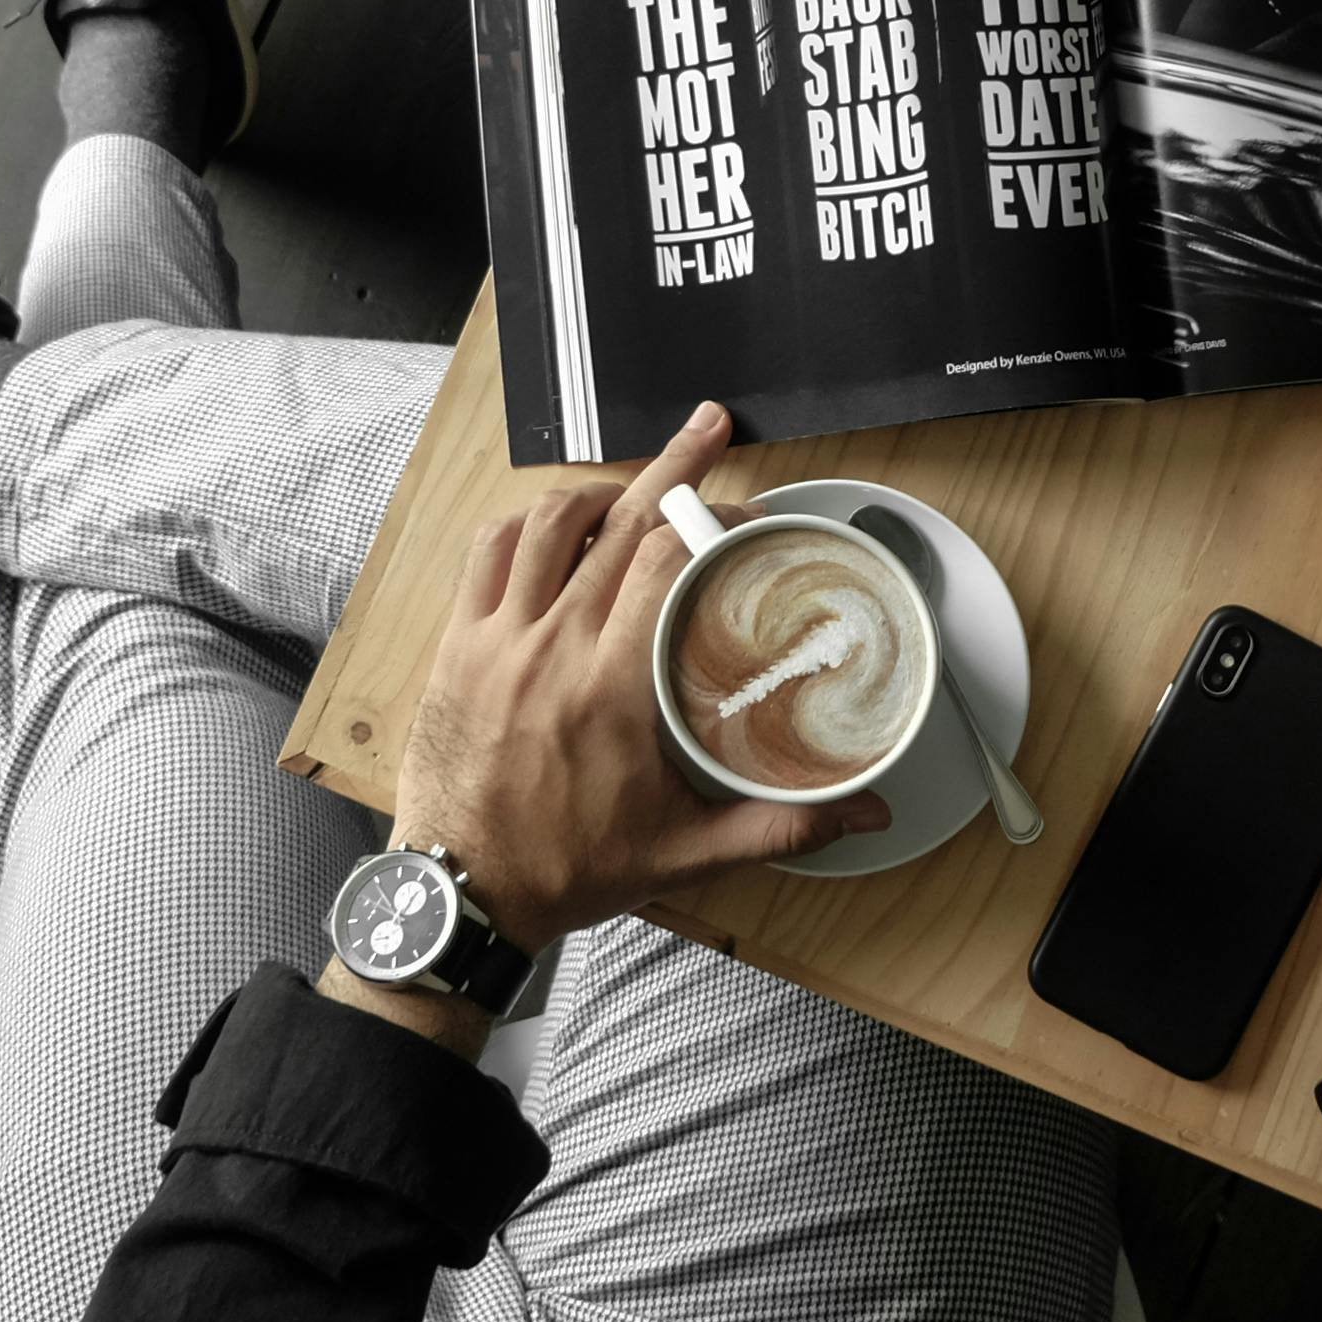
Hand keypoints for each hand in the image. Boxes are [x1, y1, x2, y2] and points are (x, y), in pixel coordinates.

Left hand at [387, 402, 889, 958]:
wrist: (465, 893)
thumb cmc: (570, 868)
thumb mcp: (687, 851)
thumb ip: (781, 825)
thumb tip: (864, 809)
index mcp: (612, 685)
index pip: (666, 560)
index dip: (711, 518)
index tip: (744, 513)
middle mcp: (551, 646)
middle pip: (617, 521)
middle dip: (672, 466)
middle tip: (709, 428)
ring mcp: (496, 639)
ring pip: (548, 521)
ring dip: (598, 490)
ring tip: (634, 485)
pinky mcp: (456, 645)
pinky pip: (487, 551)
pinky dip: (525, 523)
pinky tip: (555, 525)